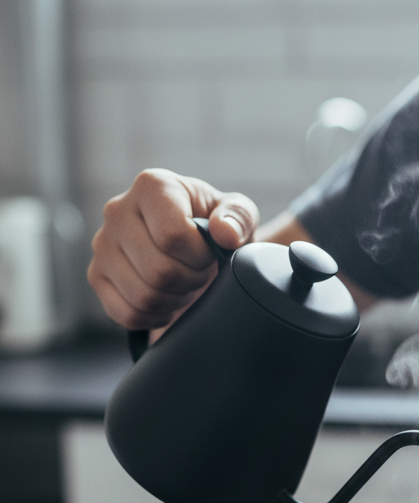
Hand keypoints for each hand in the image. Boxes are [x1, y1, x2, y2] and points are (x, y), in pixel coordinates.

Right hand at [88, 169, 258, 333]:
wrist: (193, 246)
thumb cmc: (215, 227)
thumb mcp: (238, 216)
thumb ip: (238, 218)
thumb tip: (225, 233)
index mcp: (152, 186)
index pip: (173, 235)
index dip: (199, 255)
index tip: (208, 252)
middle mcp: (117, 211)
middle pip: (158, 271)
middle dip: (190, 280)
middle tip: (198, 271)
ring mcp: (103, 245)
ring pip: (143, 296)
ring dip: (174, 299)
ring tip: (184, 282)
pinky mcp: (97, 276)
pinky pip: (127, 314)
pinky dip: (154, 317)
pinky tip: (167, 300)